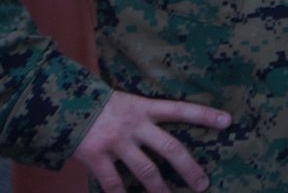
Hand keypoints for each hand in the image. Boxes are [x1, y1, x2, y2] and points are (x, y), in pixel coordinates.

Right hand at [73, 90, 230, 192]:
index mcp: (143, 107)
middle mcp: (133, 124)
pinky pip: (112, 183)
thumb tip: (166, 136)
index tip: (228, 122)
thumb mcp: (126, 102)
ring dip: (159, 188)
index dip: (204, 115)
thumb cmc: (98, 105)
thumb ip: (145, 117)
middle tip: (202, 184)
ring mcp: (115, 142)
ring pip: (145, 170)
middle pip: (170, 148)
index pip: (180, 109)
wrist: (59, 104)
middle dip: (188, 168)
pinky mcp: (95, 156)